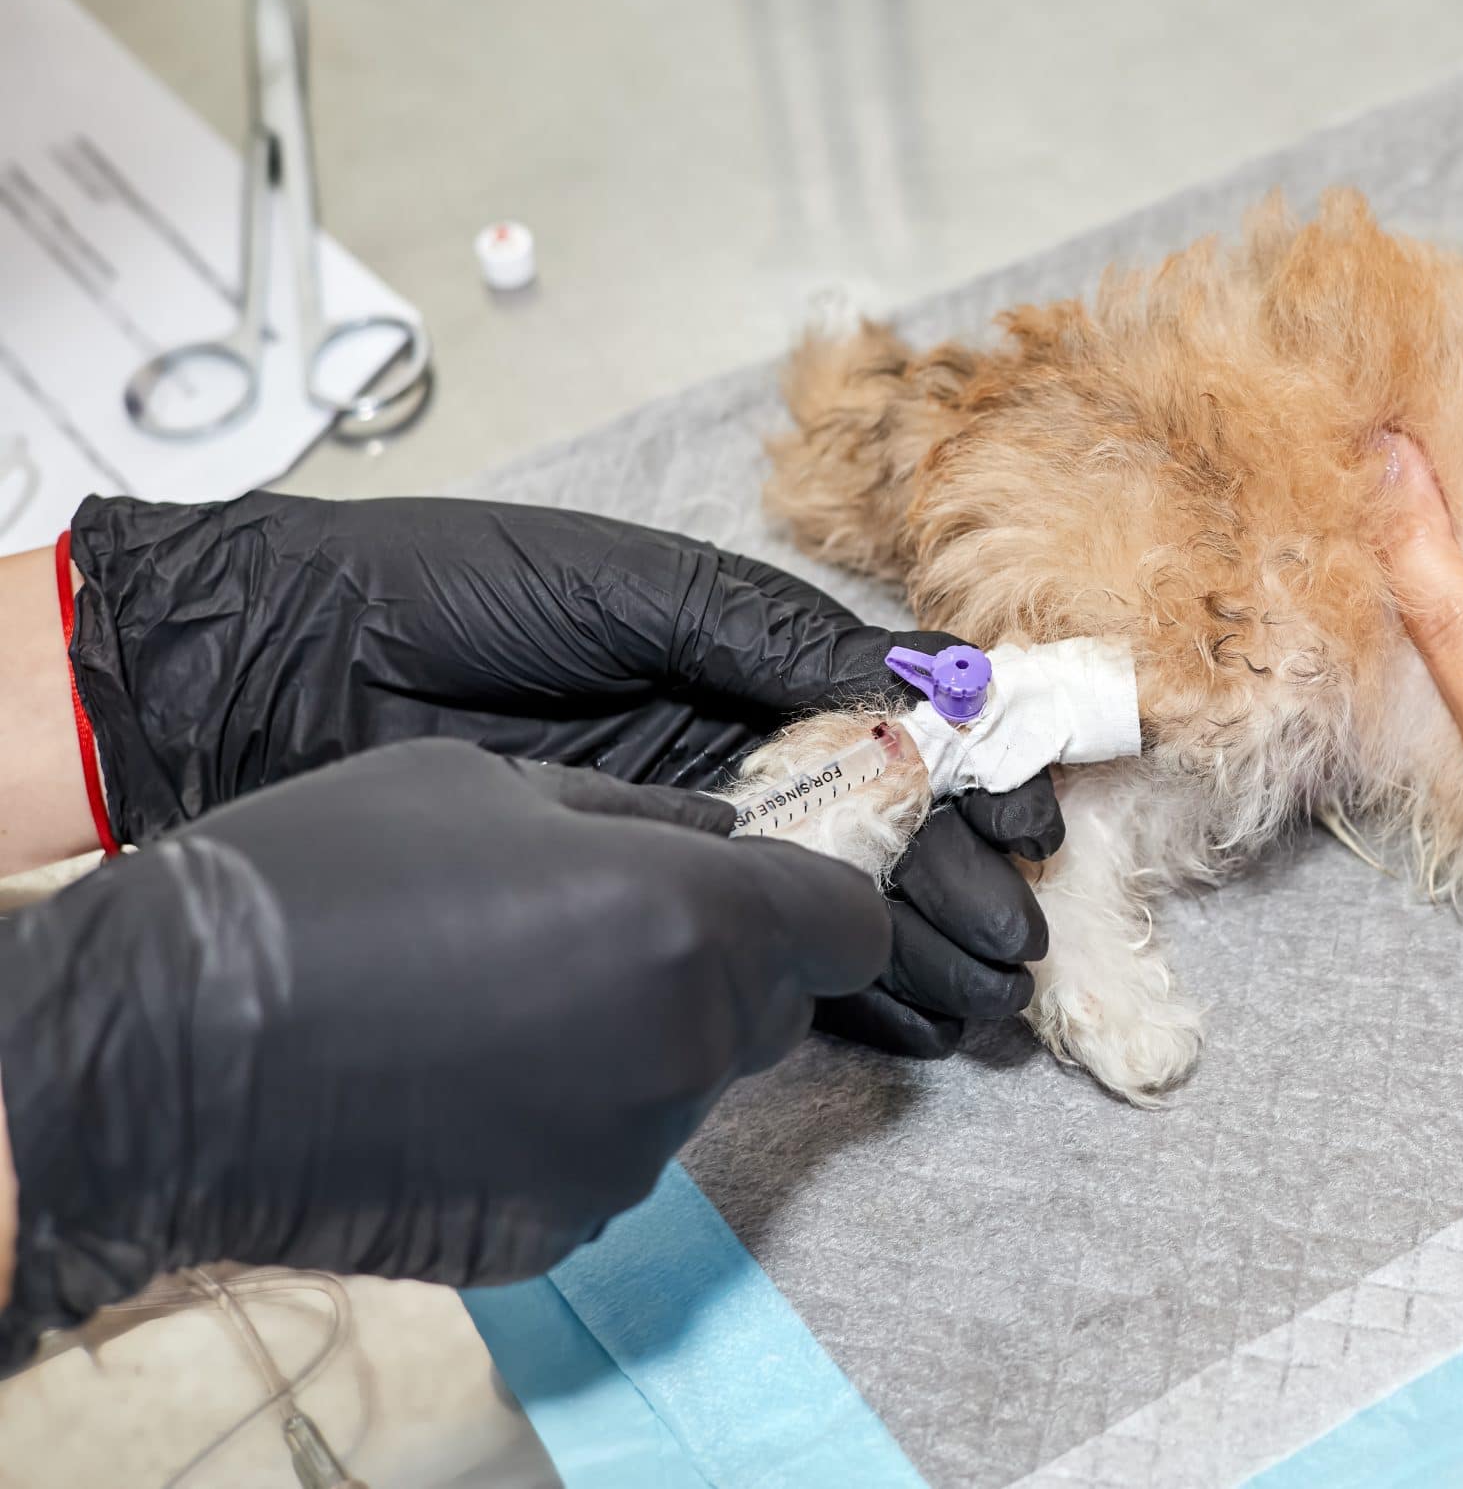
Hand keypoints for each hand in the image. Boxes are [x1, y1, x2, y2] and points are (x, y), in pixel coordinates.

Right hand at [0, 739, 889, 1364]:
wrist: (165, 1054)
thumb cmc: (324, 880)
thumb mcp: (487, 785)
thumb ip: (635, 815)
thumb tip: (719, 835)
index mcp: (691, 920)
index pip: (850, 929)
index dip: (825, 906)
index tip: (784, 896)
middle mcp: (687, 1046)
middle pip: (775, 1008)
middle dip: (726, 968)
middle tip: (611, 932)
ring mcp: (630, 1152)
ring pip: (691, 1082)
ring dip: (642, 1041)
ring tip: (511, 1000)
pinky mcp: (564, 1227)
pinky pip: (612, 1153)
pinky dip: (574, 1116)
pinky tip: (471, 1079)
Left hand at [62, 492, 1063, 1045]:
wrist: (271, 670)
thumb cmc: (448, 594)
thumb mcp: (626, 589)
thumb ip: (768, 636)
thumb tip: (913, 683)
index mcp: (734, 661)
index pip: (886, 725)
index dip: (968, 777)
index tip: (1037, 829)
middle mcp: (722, 751)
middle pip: (872, 828)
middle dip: (953, 888)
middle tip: (1019, 952)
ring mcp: (674, 832)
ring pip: (820, 899)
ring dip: (906, 951)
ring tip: (980, 1004)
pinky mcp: (615, 903)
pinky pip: (737, 949)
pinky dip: (817, 992)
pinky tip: (892, 1026)